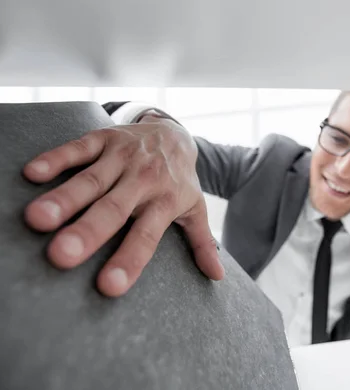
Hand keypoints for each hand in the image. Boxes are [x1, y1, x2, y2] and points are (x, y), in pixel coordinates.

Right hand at [22, 115, 223, 296]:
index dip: (130, 260)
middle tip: (61, 256)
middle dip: (88, 232)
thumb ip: (203, 242)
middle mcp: (144, 180)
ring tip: (37, 220)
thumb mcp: (196, 208)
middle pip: (114, 209)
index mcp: (165, 202)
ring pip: (91, 180)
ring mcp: (123, 158)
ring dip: (64, 198)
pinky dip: (56, 159)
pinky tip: (33, 174)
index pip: (147, 236)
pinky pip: (78, 148)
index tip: (109, 287)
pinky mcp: (104, 139)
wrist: (175, 134)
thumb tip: (217, 276)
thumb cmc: (180, 181)